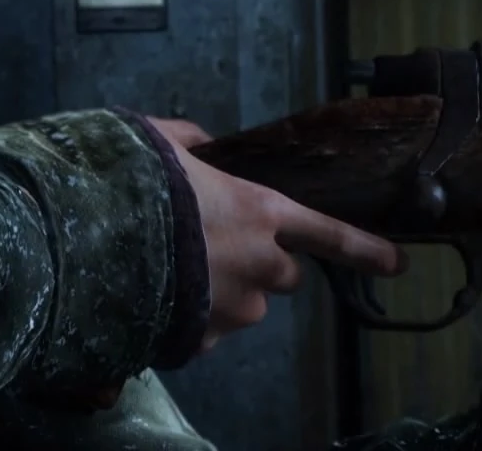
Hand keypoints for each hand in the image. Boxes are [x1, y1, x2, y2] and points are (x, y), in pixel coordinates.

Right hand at [145, 117, 405, 351]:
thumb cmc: (131, 184)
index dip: (364, 249)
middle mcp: (259, 266)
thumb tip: (202, 144)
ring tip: (175, 271)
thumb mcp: (161, 142)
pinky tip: (158, 295)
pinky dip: (191, 318)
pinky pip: (206, 330)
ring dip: (225, 293)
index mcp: (260, 212)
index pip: (328, 234)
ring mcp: (233, 310)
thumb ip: (192, 141)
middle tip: (221, 246)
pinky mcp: (201, 341)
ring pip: (245, 305)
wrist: (85, 242)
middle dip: (265, 264)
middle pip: (286, 275)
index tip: (396, 264)